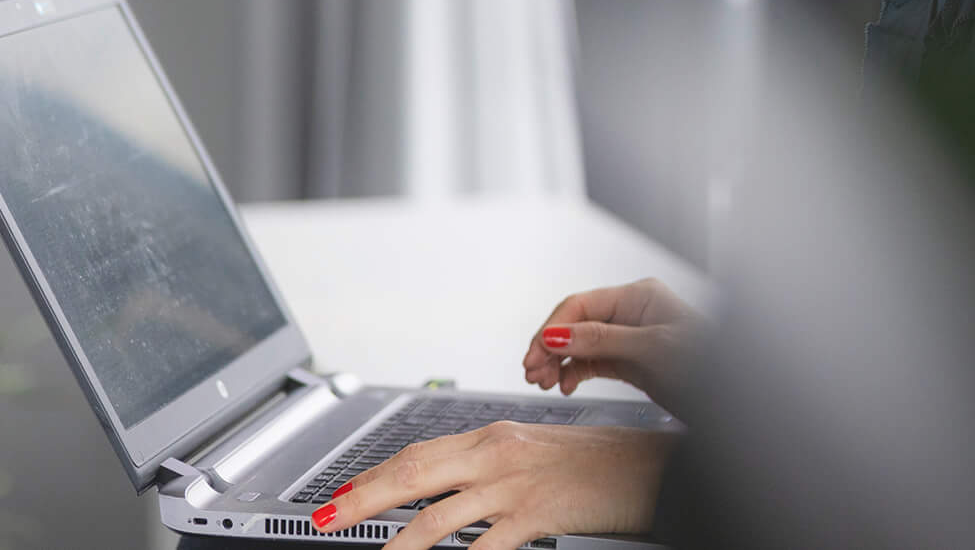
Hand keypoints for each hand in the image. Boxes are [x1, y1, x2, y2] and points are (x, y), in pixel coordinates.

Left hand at [310, 421, 675, 549]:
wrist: (651, 465)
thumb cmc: (602, 464)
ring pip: (435, 516)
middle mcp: (497, 454)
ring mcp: (513, 485)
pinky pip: (481, 549)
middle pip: (412, 473)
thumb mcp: (540, 455)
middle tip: (323, 517)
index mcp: (496, 436)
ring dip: (395, 545)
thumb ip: (495, 469)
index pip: (419, 453)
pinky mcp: (534, 515)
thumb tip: (455, 489)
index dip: (375, 475)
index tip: (342, 494)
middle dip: (361, 499)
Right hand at [520, 277, 703, 407]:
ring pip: (580, 344)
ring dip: (557, 361)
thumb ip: (603, 340)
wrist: (728, 397)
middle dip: (550, 345)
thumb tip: (558, 333)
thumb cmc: (705, 362)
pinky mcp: (630, 361)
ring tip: (543, 382)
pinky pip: (591, 362)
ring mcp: (629, 337)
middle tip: (532, 371)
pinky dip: (574, 372)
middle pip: (576, 323)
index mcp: (638, 296)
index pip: (582, 304)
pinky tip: (565, 386)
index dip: (554, 327)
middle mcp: (630, 313)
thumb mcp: (652, 348)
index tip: (536, 352)